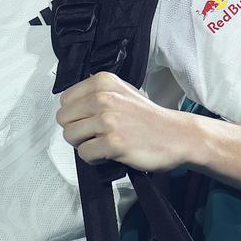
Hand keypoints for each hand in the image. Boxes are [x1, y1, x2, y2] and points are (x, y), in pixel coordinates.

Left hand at [56, 71, 194, 172]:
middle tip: (93, 135)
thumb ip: (96, 94)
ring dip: (83, 144)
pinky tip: (107, 154)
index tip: (88, 121)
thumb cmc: (148, 118)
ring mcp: (108, 120)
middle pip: (64, 119)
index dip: (74, 114)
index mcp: (103, 82)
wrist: (177, 135)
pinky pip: (84, 153)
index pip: (65, 100)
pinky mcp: (113, 143)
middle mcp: (103, 97)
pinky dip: (93, 158)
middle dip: (75, 130)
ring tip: (101, 144)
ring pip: (70, 136)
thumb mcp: (122, 92)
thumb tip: (70, 106)